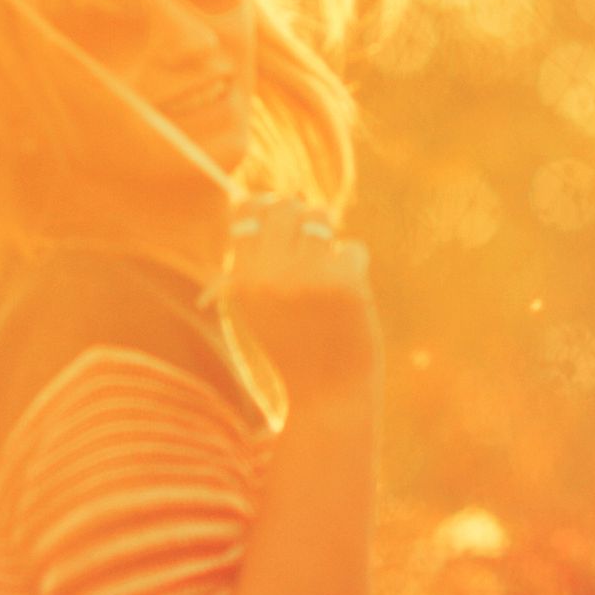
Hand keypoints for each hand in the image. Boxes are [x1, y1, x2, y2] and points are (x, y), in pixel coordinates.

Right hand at [222, 199, 380, 413]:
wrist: (326, 396)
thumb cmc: (290, 347)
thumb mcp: (256, 304)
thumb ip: (253, 257)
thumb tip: (256, 198)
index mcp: (241, 279)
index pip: (247, 210)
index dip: (264, 206)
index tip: (277, 218)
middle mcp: (270, 274)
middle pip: (286, 207)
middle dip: (300, 219)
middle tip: (308, 246)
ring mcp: (308, 277)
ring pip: (321, 218)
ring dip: (328, 239)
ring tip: (326, 272)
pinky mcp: (345, 283)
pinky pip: (352, 248)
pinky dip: (353, 266)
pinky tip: (348, 299)